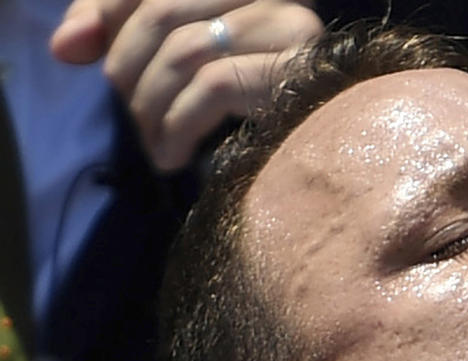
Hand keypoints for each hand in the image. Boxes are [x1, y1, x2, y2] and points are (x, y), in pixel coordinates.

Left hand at [50, 0, 322, 171]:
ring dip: (151, 108)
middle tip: (134, 120)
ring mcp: (291, 28)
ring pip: (184, 50)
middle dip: (128, 71)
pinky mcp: (300, 72)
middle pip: (163, 11)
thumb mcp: (178, 68)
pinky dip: (178, 125)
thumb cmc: (256, 120)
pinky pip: (213, 85)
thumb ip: (119, 37)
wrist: (332, 168)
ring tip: (155, 148)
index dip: (108, 13)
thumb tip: (66, 48)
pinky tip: (173, 157)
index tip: (83, 56)